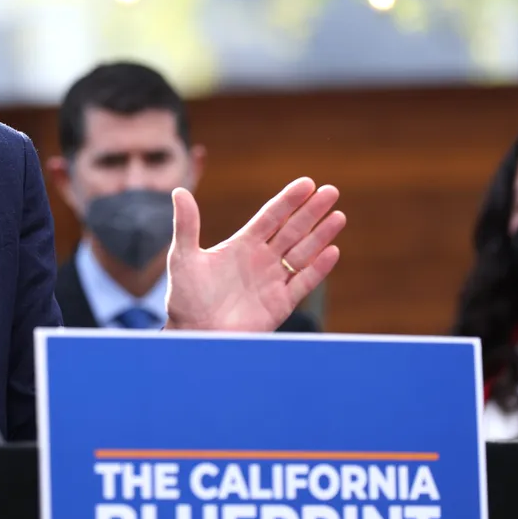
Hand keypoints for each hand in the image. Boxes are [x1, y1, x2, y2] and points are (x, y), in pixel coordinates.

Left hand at [164, 178, 344, 331]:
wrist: (194, 335)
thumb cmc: (185, 298)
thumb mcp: (184, 258)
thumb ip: (187, 225)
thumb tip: (179, 191)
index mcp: (241, 245)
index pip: (270, 217)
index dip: (288, 200)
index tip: (307, 183)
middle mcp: (260, 260)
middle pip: (292, 230)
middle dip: (311, 212)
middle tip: (331, 192)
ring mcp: (272, 281)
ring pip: (302, 253)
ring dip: (320, 235)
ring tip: (339, 216)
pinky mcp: (280, 304)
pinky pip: (303, 283)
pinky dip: (318, 268)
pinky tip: (332, 252)